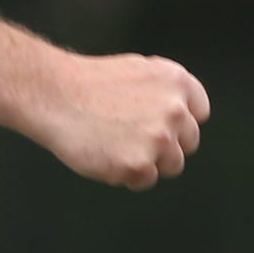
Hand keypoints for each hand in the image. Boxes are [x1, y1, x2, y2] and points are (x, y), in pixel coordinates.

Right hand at [35, 53, 210, 188]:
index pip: (199, 114)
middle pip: (189, 142)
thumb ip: (165, 93)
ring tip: (116, 145)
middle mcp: (174, 109)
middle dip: (165, 145)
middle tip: (131, 137)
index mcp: (177, 82)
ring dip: (149, 162)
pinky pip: (145, 181)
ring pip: (171, 165)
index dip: (177, 122)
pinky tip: (106, 155)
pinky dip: (126, 175)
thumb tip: (182, 115)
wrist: (54, 95)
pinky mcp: (139, 164)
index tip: (158, 124)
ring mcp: (158, 139)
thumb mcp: (139, 71)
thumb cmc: (89, 85)